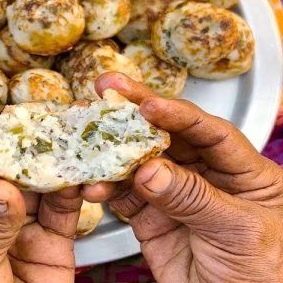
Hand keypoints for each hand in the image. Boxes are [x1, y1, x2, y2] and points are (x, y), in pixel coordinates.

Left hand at [0, 123, 82, 282]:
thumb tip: (1, 188)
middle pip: (2, 176)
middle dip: (16, 148)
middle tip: (31, 122)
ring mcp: (23, 233)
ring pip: (37, 190)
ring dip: (49, 164)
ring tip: (60, 140)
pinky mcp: (55, 248)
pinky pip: (65, 214)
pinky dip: (74, 192)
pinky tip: (78, 173)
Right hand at [83, 73, 282, 282]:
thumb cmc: (266, 277)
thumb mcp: (239, 232)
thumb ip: (194, 198)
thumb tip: (151, 170)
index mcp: (246, 174)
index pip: (211, 132)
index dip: (178, 114)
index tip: (148, 103)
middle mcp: (209, 179)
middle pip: (168, 137)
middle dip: (135, 114)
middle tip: (107, 89)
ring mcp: (177, 198)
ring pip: (139, 164)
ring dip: (111, 154)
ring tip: (88, 142)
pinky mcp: (151, 220)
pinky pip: (123, 197)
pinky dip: (104, 190)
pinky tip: (92, 185)